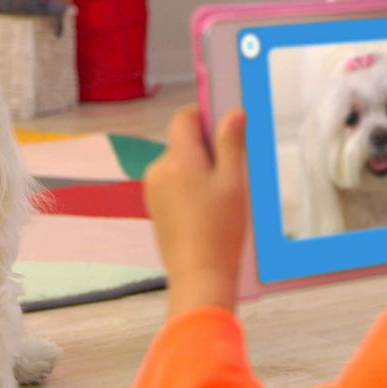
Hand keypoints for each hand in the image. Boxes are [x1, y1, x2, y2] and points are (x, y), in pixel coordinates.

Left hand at [143, 106, 248, 317]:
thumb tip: (233, 112)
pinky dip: (188, 188)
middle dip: (205, 149)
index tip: (225, 127)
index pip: (183, 117)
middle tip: (231, 172)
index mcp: (178, 158)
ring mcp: (153, 190)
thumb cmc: (221, 228)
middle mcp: (159, 169)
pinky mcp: (153, 208)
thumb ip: (231, 143)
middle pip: (182, 142)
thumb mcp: (233, 181)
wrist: (199, 275)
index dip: (204, 115)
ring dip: (198, 170)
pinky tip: (206, 211)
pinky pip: (172, 184)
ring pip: (178, 164)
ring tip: (220, 197)